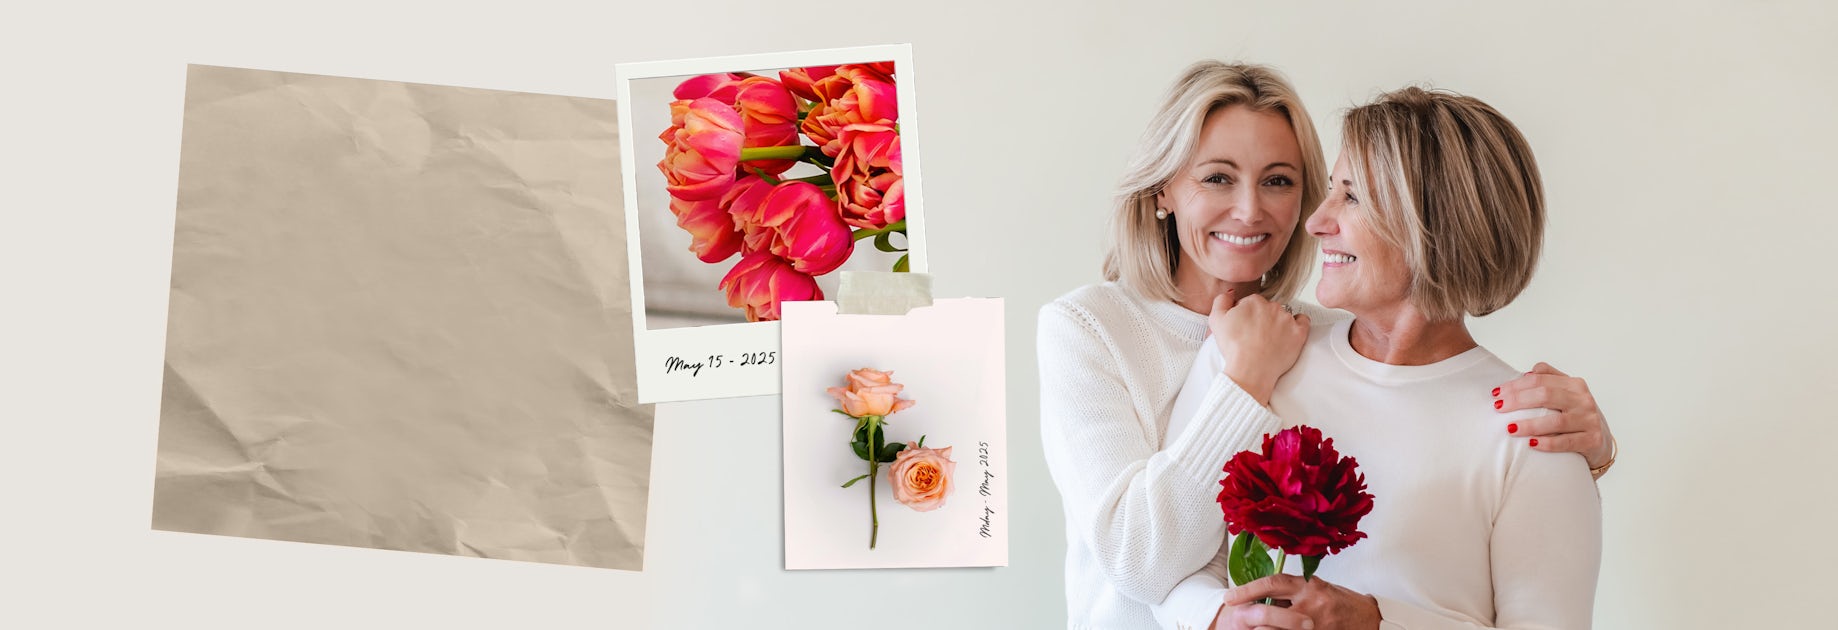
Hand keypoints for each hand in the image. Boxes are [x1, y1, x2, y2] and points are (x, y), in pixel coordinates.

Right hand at [1209, 291, 1309, 405]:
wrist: (1250, 370)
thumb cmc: (1234, 348)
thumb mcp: (1216, 320)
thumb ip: (1221, 301)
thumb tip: (1230, 293)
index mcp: (1254, 301)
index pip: (1250, 302)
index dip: (1245, 315)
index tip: (1244, 326)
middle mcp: (1272, 307)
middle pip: (1267, 308)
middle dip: (1261, 318)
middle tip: (1255, 334)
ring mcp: (1287, 320)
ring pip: (1283, 315)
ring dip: (1277, 323)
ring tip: (1269, 339)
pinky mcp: (1298, 333)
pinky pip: (1303, 321)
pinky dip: (1298, 324)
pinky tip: (1289, 331)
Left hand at [1225, 574, 1379, 629]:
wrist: (1370, 618)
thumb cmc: (1340, 601)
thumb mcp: (1317, 588)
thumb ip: (1294, 591)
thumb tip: (1264, 595)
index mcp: (1309, 585)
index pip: (1272, 583)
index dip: (1248, 590)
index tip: (1229, 597)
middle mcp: (1312, 603)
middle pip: (1271, 614)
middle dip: (1254, 621)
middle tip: (1239, 621)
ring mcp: (1317, 624)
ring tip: (1257, 629)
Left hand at [1493, 362, 1614, 467]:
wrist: (1601, 442)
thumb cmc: (1576, 416)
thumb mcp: (1566, 394)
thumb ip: (1548, 379)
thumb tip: (1525, 374)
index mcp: (1574, 384)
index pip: (1541, 379)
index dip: (1517, 385)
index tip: (1497, 393)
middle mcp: (1583, 400)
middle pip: (1546, 395)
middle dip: (1519, 400)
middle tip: (1498, 407)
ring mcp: (1589, 420)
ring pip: (1556, 421)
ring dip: (1530, 424)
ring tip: (1510, 428)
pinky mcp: (1592, 440)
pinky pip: (1566, 442)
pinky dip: (1547, 443)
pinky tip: (1531, 444)